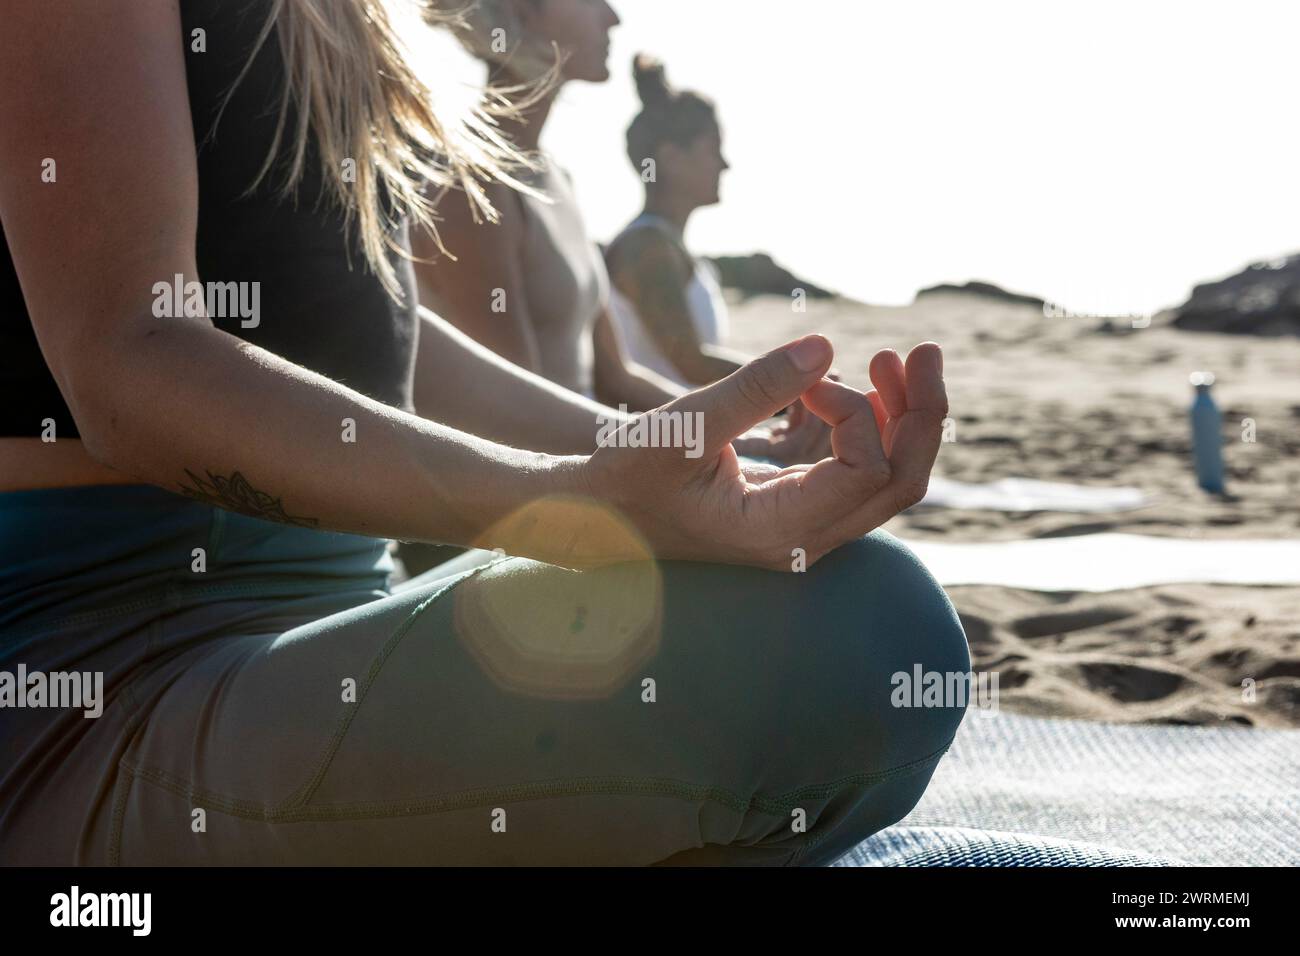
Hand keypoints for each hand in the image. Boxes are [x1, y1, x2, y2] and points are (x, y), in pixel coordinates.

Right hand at [575, 335, 947, 570]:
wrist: (594, 512)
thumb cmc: (627, 475)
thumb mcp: (685, 425)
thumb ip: (757, 388)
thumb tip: (827, 346)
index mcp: (780, 532)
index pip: (865, 474)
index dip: (857, 415)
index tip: (807, 380)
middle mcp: (804, 539)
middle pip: (899, 483)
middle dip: (921, 414)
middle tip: (922, 350)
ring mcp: (804, 525)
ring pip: (886, 479)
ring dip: (900, 418)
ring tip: (892, 360)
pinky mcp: (795, 505)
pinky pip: (855, 470)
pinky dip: (867, 427)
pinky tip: (852, 386)